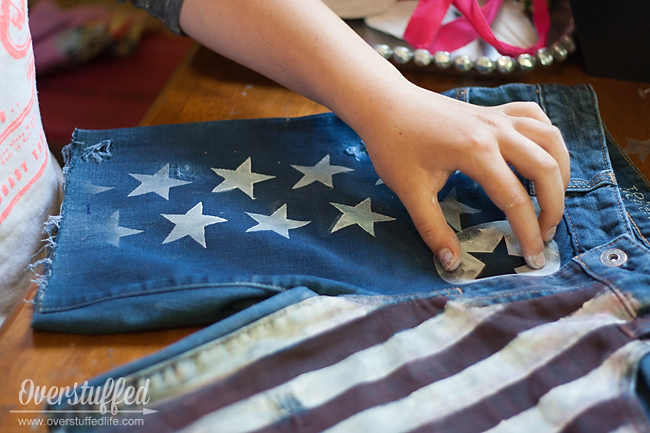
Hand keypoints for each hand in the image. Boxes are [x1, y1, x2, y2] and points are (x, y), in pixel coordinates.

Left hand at [358, 84, 569, 271]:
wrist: (384, 103)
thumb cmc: (393, 145)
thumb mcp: (410, 191)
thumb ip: (432, 229)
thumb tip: (452, 263)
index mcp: (476, 152)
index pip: (515, 199)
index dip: (527, 232)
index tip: (533, 259)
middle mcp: (496, 130)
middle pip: (545, 168)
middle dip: (553, 207)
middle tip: (544, 235)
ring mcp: (498, 116)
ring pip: (550, 139)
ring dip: (560, 171)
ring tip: (552, 200)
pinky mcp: (494, 110)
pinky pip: (535, 117)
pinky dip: (547, 137)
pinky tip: (541, 156)